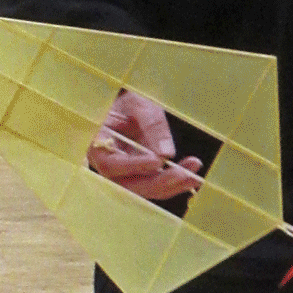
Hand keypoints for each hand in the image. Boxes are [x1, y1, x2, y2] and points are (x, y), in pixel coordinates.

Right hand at [87, 90, 202, 201]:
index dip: (133, 166)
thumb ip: (150, 125)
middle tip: (184, 174)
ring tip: (194, 176)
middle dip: (159, 182)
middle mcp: (108, 166)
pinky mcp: (140, 177)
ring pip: (146, 189)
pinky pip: (156, 186)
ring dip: (171, 185)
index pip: (111, 164)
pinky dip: (174, 183)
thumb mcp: (139, 104)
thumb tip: (165, 155)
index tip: (156, 161)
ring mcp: (124, 175)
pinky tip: (192, 176)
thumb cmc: (129, 102)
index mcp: (97, 145)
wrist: (130, 107)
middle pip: (130, 185)